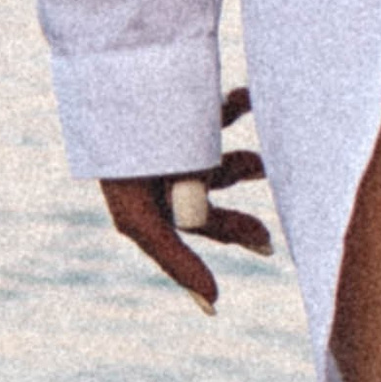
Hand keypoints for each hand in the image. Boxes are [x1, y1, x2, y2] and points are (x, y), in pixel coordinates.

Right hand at [99, 86, 270, 314]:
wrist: (107, 76)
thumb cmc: (120, 155)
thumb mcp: (144, 215)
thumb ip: (175, 260)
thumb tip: (213, 306)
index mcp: (146, 197)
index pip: (197, 225)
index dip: (232, 234)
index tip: (268, 246)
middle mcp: (158, 171)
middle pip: (209, 197)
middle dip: (241, 204)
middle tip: (273, 218)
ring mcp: (169, 136)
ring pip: (216, 155)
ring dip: (245, 161)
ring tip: (268, 163)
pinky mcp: (178, 100)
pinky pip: (215, 109)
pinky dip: (239, 106)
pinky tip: (254, 100)